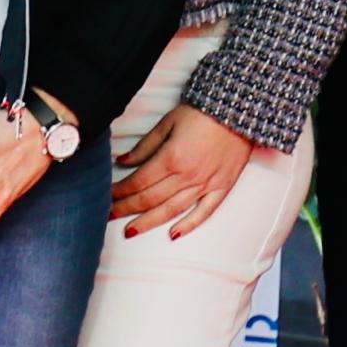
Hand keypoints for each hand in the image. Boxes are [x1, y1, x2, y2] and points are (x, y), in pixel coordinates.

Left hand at [111, 103, 258, 239]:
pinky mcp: (222, 188)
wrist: (239, 112)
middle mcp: (187, 176)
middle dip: (126, 209)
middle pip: (150, 199)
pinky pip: (204, 212)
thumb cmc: (201, 114)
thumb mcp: (167, 123)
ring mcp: (206, 184)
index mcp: (171, 158)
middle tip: (108, 216)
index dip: (120, 191)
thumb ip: (145, 146)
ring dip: (149, 222)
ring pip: (172, 210)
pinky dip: (189, 225)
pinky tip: (173, 234)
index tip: (107, 196)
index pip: (138, 182)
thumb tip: (122, 161)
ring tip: (130, 231)